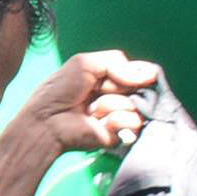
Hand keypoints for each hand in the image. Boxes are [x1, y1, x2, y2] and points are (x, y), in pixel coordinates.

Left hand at [8, 49, 158, 160]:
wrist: (46, 121)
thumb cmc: (60, 91)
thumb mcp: (85, 63)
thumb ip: (117, 62)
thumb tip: (149, 75)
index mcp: (112, 79)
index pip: (141, 72)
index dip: (140, 72)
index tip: (128, 74)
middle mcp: (119, 96)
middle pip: (143, 87)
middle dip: (118, 86)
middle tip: (97, 90)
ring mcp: (120, 115)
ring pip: (137, 104)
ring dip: (111, 103)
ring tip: (91, 109)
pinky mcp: (119, 133)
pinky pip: (133, 122)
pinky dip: (115, 119)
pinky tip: (97, 121)